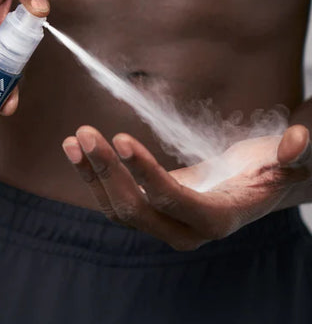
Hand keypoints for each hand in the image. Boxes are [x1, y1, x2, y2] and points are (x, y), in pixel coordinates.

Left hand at [62, 124, 311, 250]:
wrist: (249, 187)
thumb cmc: (267, 172)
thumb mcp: (285, 162)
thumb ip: (293, 154)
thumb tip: (297, 142)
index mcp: (216, 218)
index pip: (173, 201)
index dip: (146, 172)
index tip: (121, 138)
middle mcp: (184, 230)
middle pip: (137, 209)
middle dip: (109, 171)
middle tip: (85, 133)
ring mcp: (162, 223)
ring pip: (118, 208)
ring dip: (93, 173)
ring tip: (73, 140)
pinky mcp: (148, 209)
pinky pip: (114, 198)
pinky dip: (94, 175)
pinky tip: (78, 151)